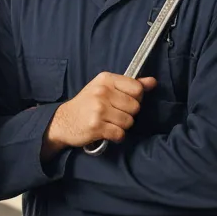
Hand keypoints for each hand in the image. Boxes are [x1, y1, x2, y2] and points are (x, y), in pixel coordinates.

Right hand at [42, 72, 156, 157]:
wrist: (63, 121)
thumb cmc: (87, 104)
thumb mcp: (105, 88)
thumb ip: (130, 85)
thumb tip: (153, 82)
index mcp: (105, 79)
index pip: (137, 89)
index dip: (135, 98)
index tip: (123, 101)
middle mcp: (102, 92)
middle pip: (135, 107)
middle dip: (128, 114)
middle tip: (114, 114)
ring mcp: (98, 109)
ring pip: (129, 121)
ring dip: (122, 126)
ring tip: (109, 122)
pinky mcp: (96, 126)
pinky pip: (120, 134)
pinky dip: (116, 136)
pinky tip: (107, 131)